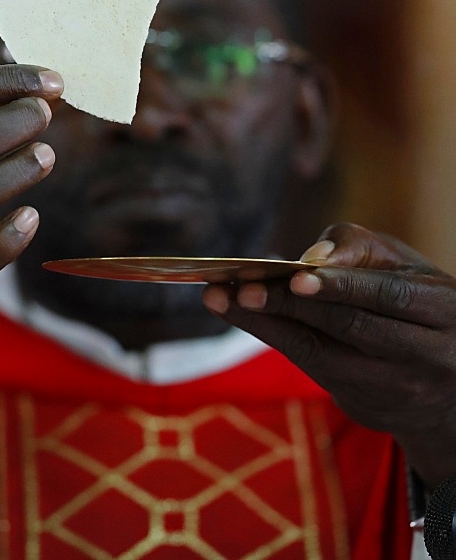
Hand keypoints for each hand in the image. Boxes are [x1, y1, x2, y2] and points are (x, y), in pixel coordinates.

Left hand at [202, 223, 455, 487]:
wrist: (448, 382)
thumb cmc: (414, 298)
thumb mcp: (403, 265)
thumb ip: (359, 248)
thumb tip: (310, 256)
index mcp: (444, 309)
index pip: (389, 295)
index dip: (342, 286)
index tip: (295, 275)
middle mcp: (427, 355)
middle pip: (351, 328)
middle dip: (290, 305)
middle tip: (240, 287)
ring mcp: (396, 388)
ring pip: (323, 356)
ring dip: (267, 324)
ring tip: (222, 298)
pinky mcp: (366, 406)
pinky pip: (312, 369)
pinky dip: (272, 338)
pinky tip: (239, 313)